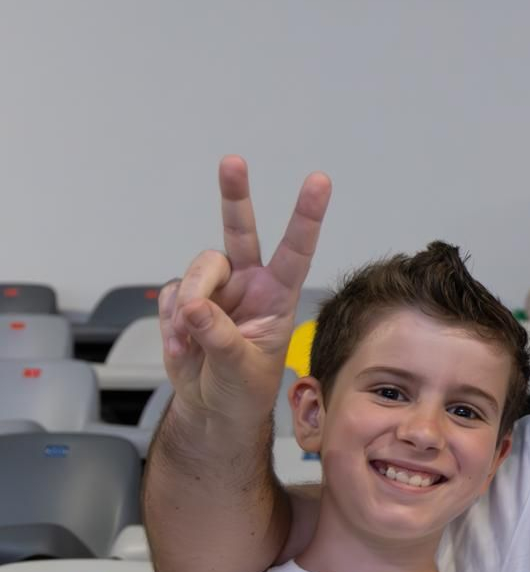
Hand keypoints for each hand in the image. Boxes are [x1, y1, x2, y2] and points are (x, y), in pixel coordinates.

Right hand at [158, 156, 330, 423]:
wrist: (215, 409)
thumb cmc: (244, 391)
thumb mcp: (241, 370)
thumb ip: (220, 338)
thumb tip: (193, 307)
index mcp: (278, 295)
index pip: (296, 251)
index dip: (307, 216)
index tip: (319, 181)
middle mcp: (249, 283)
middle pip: (240, 230)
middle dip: (235, 195)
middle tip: (233, 162)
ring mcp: (216, 289)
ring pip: (198, 269)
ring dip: (190, 302)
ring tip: (192, 339)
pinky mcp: (184, 299)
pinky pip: (170, 295)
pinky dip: (170, 322)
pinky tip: (182, 345)